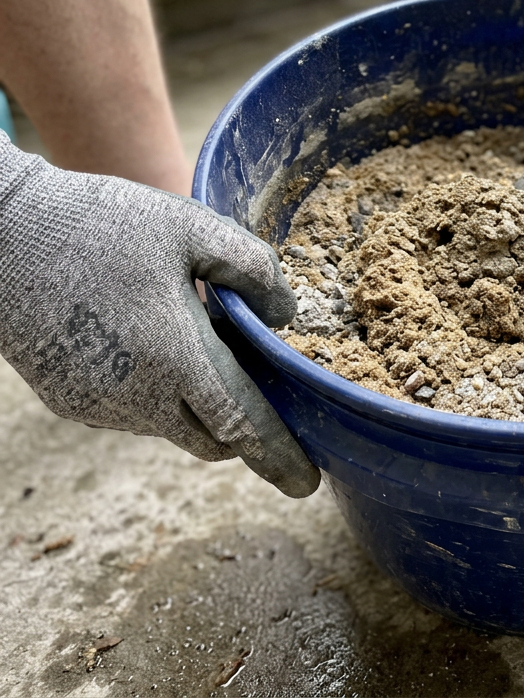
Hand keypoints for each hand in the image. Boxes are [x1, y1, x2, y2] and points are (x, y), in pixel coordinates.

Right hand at [0, 136, 318, 497]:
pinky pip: (132, 413)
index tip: (307, 483)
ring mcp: (98, 406)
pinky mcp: (69, 403)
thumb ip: (252, 268)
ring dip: (196, 405)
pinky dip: (157, 394)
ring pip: (171, 426)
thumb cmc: (103, 225)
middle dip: (244, 429)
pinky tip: (149, 341)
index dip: (279, 457)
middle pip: (213, 440)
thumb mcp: (192, 228)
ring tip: (196, 339)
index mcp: (175, 359)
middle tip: (260, 387)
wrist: (1, 235)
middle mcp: (137, 398)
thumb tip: (286, 314)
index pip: (242, 427)